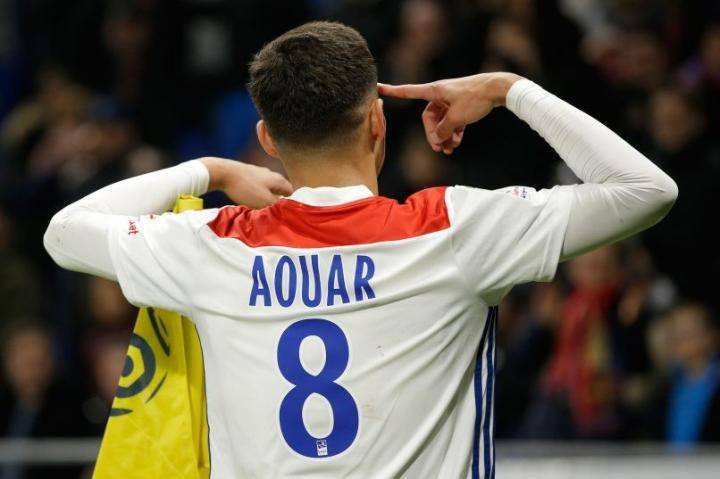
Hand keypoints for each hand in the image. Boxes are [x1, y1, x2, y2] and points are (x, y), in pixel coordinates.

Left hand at [200, 157, 292, 208]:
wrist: (223, 173)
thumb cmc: (246, 188)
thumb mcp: (265, 202)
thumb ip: (277, 207)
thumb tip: (286, 210)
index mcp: (278, 179)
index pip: (291, 192)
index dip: (289, 203)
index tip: (284, 212)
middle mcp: (271, 174)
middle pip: (278, 190)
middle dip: (276, 201)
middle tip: (270, 212)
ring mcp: (258, 172)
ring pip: (266, 188)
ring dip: (264, 197)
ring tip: (258, 207)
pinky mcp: (247, 173)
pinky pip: (256, 186)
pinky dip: (254, 193)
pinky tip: (248, 199)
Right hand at [379, 72, 521, 153]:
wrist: (498, 89)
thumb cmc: (475, 98)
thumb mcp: (457, 117)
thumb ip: (443, 130)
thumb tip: (438, 138)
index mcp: (434, 91)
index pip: (408, 91)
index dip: (393, 91)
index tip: (378, 87)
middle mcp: (440, 94)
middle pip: (428, 118)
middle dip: (433, 134)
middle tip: (439, 149)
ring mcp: (451, 100)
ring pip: (442, 122)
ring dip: (445, 136)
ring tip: (450, 150)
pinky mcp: (461, 105)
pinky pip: (452, 121)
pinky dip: (454, 132)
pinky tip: (458, 142)